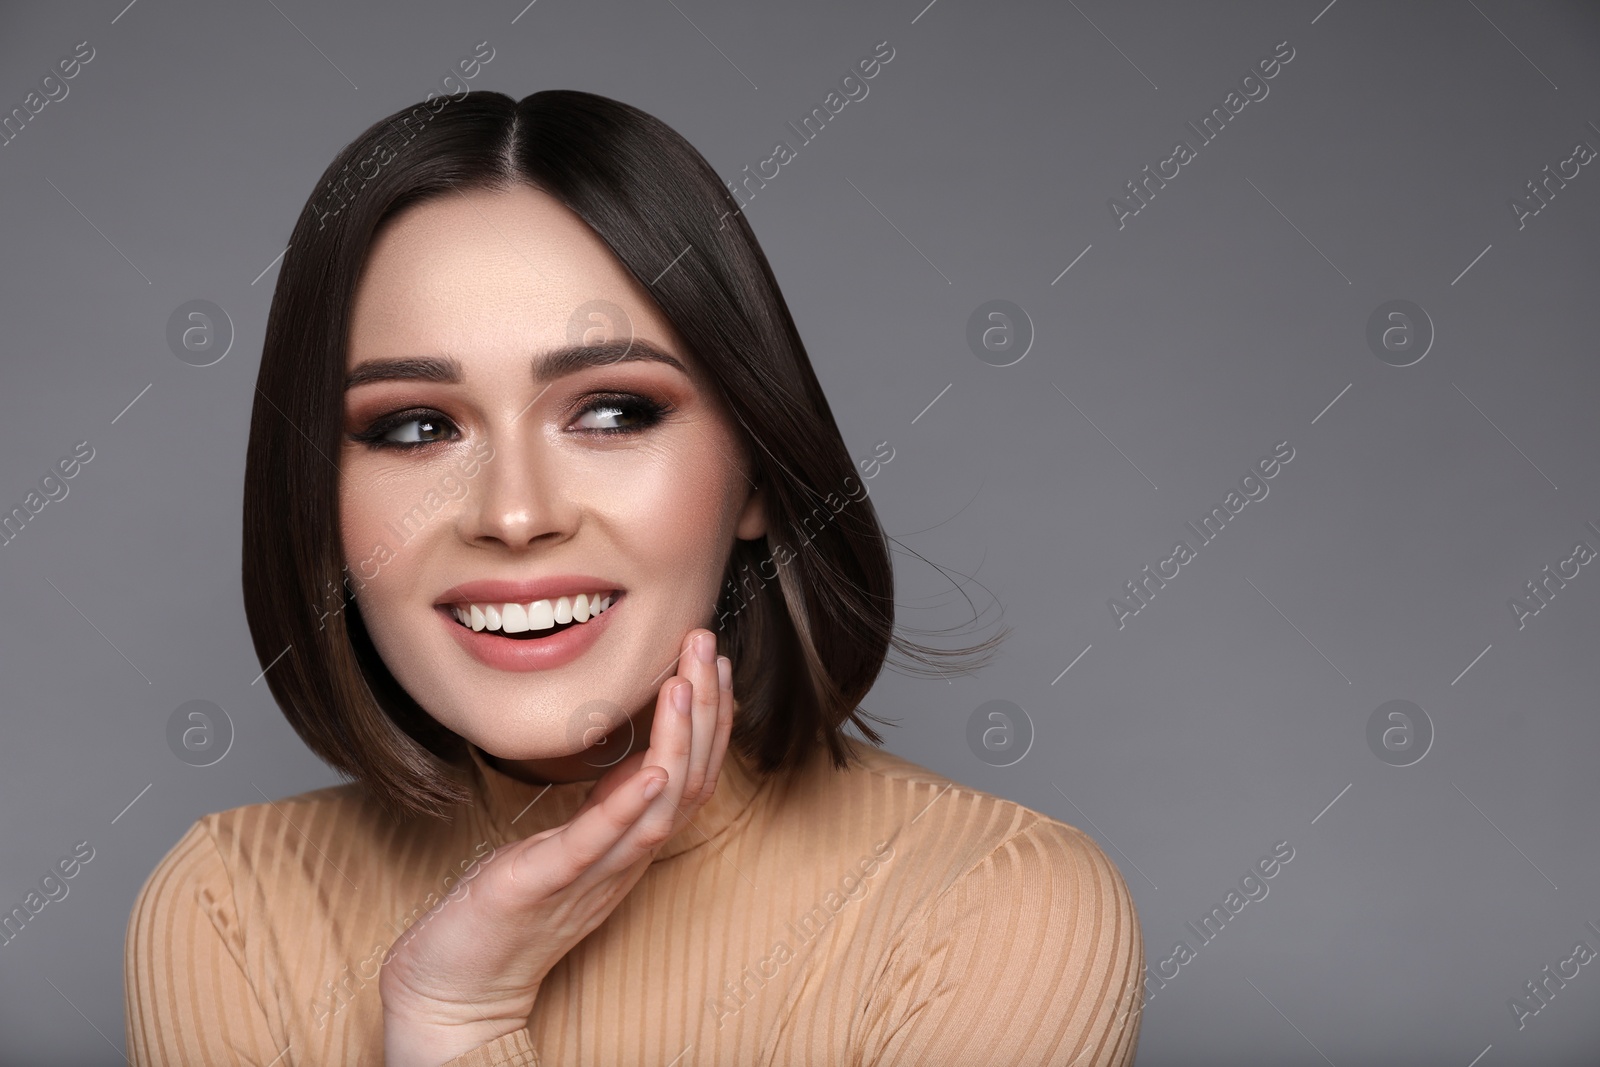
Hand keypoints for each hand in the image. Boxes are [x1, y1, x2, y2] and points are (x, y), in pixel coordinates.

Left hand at [380, 628, 734, 1066]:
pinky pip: (599, 845)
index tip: (714, 659)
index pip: (691, 773)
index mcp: (628, 844)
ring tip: (685, 683)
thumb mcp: (565, 842)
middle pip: (690, 780)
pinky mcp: (545, 885)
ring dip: (680, 741)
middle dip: (706, 708)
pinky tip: (650, 770)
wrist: (455, 987)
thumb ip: (603, 807)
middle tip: (707, 645)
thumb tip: (630, 758)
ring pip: (661, 806)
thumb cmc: (504, 911)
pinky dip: (628, 807)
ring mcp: (590, 875)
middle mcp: (623, 860)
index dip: (711, 717)